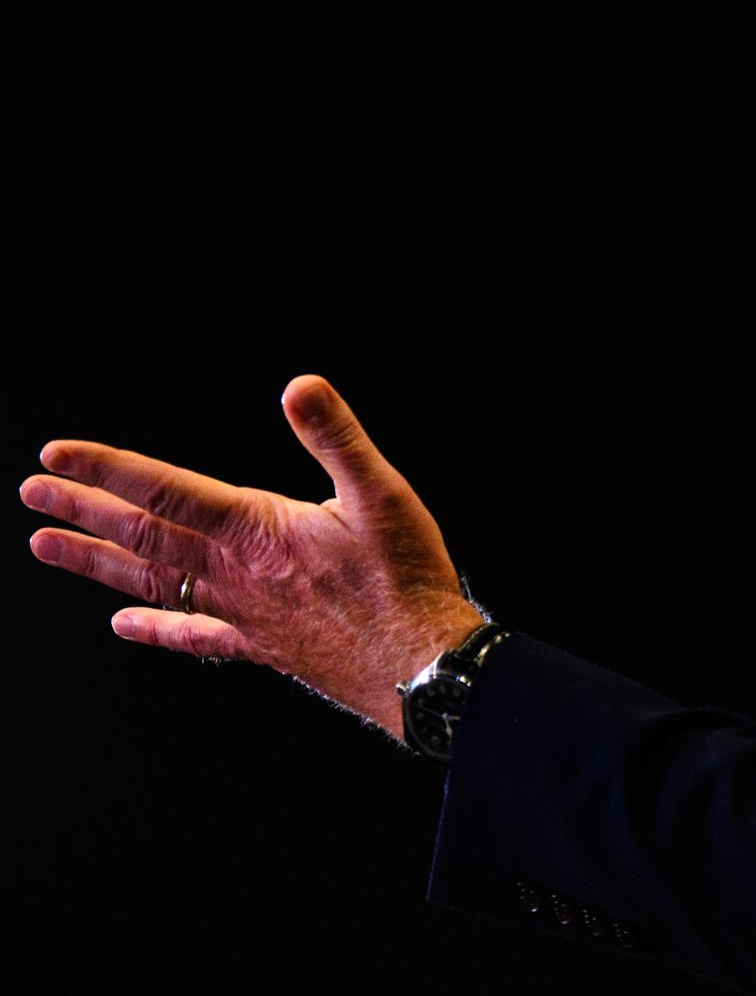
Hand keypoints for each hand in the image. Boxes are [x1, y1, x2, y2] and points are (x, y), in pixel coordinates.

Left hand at [20, 375, 483, 738]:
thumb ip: (336, 438)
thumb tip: (300, 387)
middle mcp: (234, 573)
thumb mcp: (382, 494)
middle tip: (33, 493)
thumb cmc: (406, 580)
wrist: (420, 665)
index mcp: (256, 529)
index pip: (163, 489)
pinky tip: (121, 626)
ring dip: (95, 563)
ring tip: (47, 547)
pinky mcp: (260, 644)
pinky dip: (154, 628)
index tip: (55, 456)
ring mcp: (241, 612)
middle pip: (142, 535)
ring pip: (151, 582)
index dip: (105, 469)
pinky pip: (193, 635)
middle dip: (83, 510)